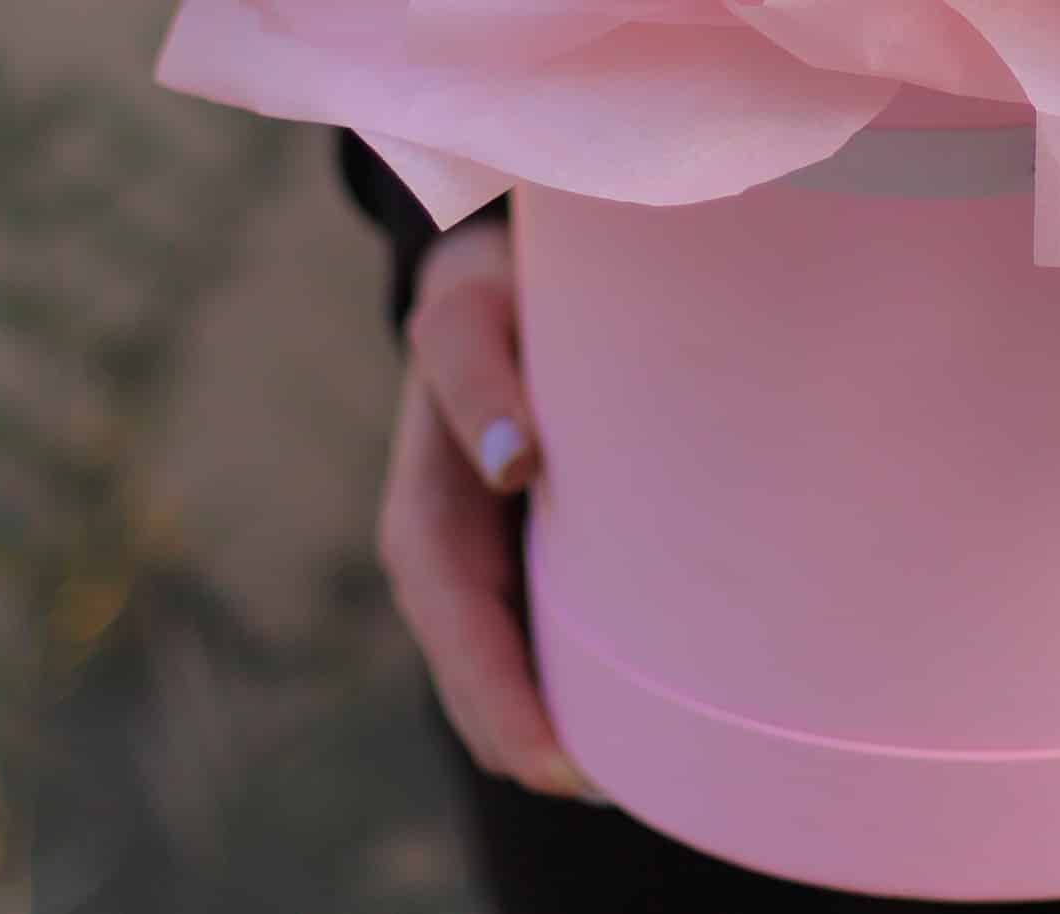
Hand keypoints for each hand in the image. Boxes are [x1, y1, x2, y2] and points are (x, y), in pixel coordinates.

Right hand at [378, 217, 608, 800]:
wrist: (495, 279)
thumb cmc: (495, 292)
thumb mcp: (472, 314)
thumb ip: (479, 378)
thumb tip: (515, 464)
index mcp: (423, 519)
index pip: (459, 629)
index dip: (508, 705)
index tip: (565, 758)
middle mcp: (440, 551)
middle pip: (475, 678)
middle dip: (530, 738)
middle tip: (612, 780)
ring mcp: (475, 565)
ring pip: (501, 678)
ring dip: (551, 731)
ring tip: (636, 774)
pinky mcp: (516, 564)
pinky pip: (533, 647)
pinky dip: (568, 695)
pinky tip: (633, 723)